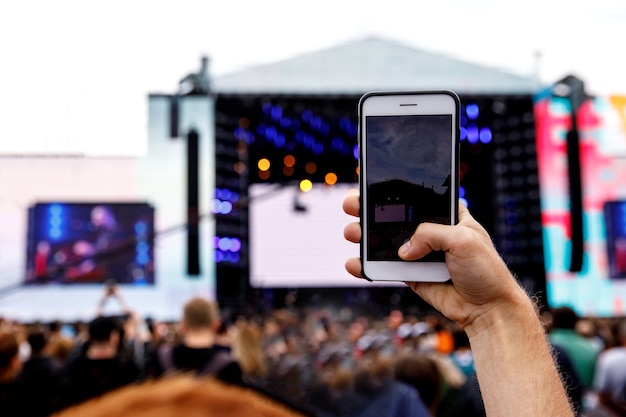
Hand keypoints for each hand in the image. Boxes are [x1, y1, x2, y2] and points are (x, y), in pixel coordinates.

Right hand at [343, 192, 526, 330]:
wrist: (488, 310)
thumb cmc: (486, 271)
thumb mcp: (464, 241)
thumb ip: (431, 235)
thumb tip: (403, 249)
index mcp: (447, 215)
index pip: (418, 197)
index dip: (395, 190)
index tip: (373, 184)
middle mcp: (430, 232)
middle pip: (395, 217)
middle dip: (370, 210)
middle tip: (352, 205)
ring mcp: (419, 254)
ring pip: (386, 242)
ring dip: (365, 236)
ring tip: (352, 233)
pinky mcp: (411, 275)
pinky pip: (385, 267)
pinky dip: (368, 266)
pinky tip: (355, 263)